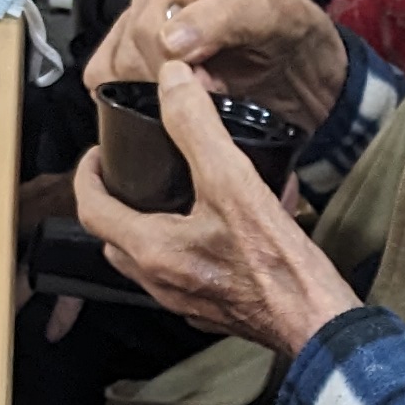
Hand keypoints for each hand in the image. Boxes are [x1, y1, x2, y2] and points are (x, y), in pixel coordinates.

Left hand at [71, 61, 362, 354]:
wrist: (317, 323)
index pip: (92, 209)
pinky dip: (189, 247)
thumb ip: (197, 128)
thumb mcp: (233, 181)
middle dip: (115, 203)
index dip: (88, 175)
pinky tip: (222, 228)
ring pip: (148, 259)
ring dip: (149, 226)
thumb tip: (173, 82)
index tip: (99, 154)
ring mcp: (187, 301)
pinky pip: (185, 275)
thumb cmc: (278, 265)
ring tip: (173, 195)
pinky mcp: (214, 311)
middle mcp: (161, 282)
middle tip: (128, 175)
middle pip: (114, 239)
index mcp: (153, 250)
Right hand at [84, 0, 348, 133]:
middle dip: (162, 80)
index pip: (148, 28)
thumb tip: (170, 39)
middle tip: (205, 91)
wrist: (302, 65)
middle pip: (129, 48)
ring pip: (116, 64)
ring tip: (196, 92)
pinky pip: (110, 75)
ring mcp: (147, 20)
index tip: (203, 86)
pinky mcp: (142, 51)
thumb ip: (225, 21)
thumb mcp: (272, 18)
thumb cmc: (292, 33)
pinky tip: (169, 98)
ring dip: (151, 90)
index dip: (170, 67)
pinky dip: (132, 96)